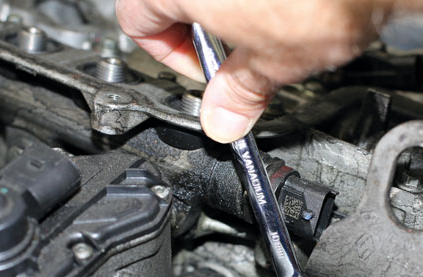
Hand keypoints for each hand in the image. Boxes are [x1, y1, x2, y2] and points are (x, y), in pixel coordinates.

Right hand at [116, 0, 389, 142]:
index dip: (169, 57)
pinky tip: (286, 4)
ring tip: (268, 28)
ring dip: (230, 9)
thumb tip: (222, 119)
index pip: (136, 21)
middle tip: (237, 55)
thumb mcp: (272, 65)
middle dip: (202, 32)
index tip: (208, 73)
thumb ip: (236, 94)